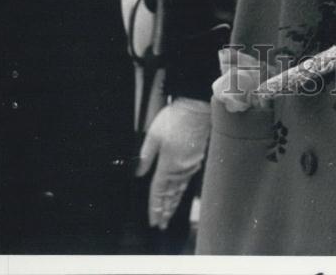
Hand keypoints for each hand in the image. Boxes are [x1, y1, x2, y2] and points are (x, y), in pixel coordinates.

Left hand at [135, 97, 210, 229]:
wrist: (196, 109)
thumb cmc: (175, 119)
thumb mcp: (153, 135)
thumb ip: (145, 156)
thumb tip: (139, 173)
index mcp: (168, 165)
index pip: (159, 192)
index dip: (154, 208)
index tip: (152, 220)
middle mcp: (181, 169)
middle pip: (171, 196)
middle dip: (165, 211)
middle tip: (161, 224)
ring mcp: (190, 165)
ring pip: (180, 190)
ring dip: (173, 204)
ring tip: (169, 215)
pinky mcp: (196, 160)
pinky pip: (187, 181)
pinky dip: (181, 191)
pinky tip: (180, 194)